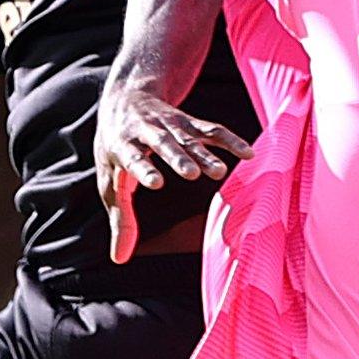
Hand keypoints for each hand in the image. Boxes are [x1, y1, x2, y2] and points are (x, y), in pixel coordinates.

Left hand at [95, 88, 252, 263]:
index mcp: (122, 146)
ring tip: (219, 173)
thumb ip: (120, 220)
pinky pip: (211, 129)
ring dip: (203, 153)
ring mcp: (169, 125)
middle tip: (190, 173)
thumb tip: (119, 259)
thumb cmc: (116, 150)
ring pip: (188, 138)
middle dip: (176, 157)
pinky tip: (248, 153)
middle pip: (162, 144)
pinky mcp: (188, 122)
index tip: (156, 183)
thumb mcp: (110, 181)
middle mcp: (146, 132)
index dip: (144, 170)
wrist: (125, 100)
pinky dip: (229, 140)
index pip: (132, 158)